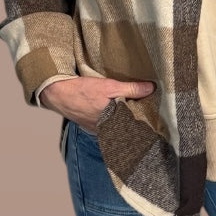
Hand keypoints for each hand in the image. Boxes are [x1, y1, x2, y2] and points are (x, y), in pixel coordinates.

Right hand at [38, 77, 154, 131]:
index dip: (145, 120)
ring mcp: (99, 130)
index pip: (135, 125)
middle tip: (149, 114)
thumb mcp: (109, 86)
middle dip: (137, 121)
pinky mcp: (92, 127)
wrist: (59, 94)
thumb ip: (131, 89)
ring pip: (118, 127)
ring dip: (125, 121)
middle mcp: (107, 129)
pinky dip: (114, 121)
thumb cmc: (83, 90)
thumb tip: (150, 88)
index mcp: (113, 121)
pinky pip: (108, 127)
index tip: (156, 116)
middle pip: (127, 127)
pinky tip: (118, 114)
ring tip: (136, 112)